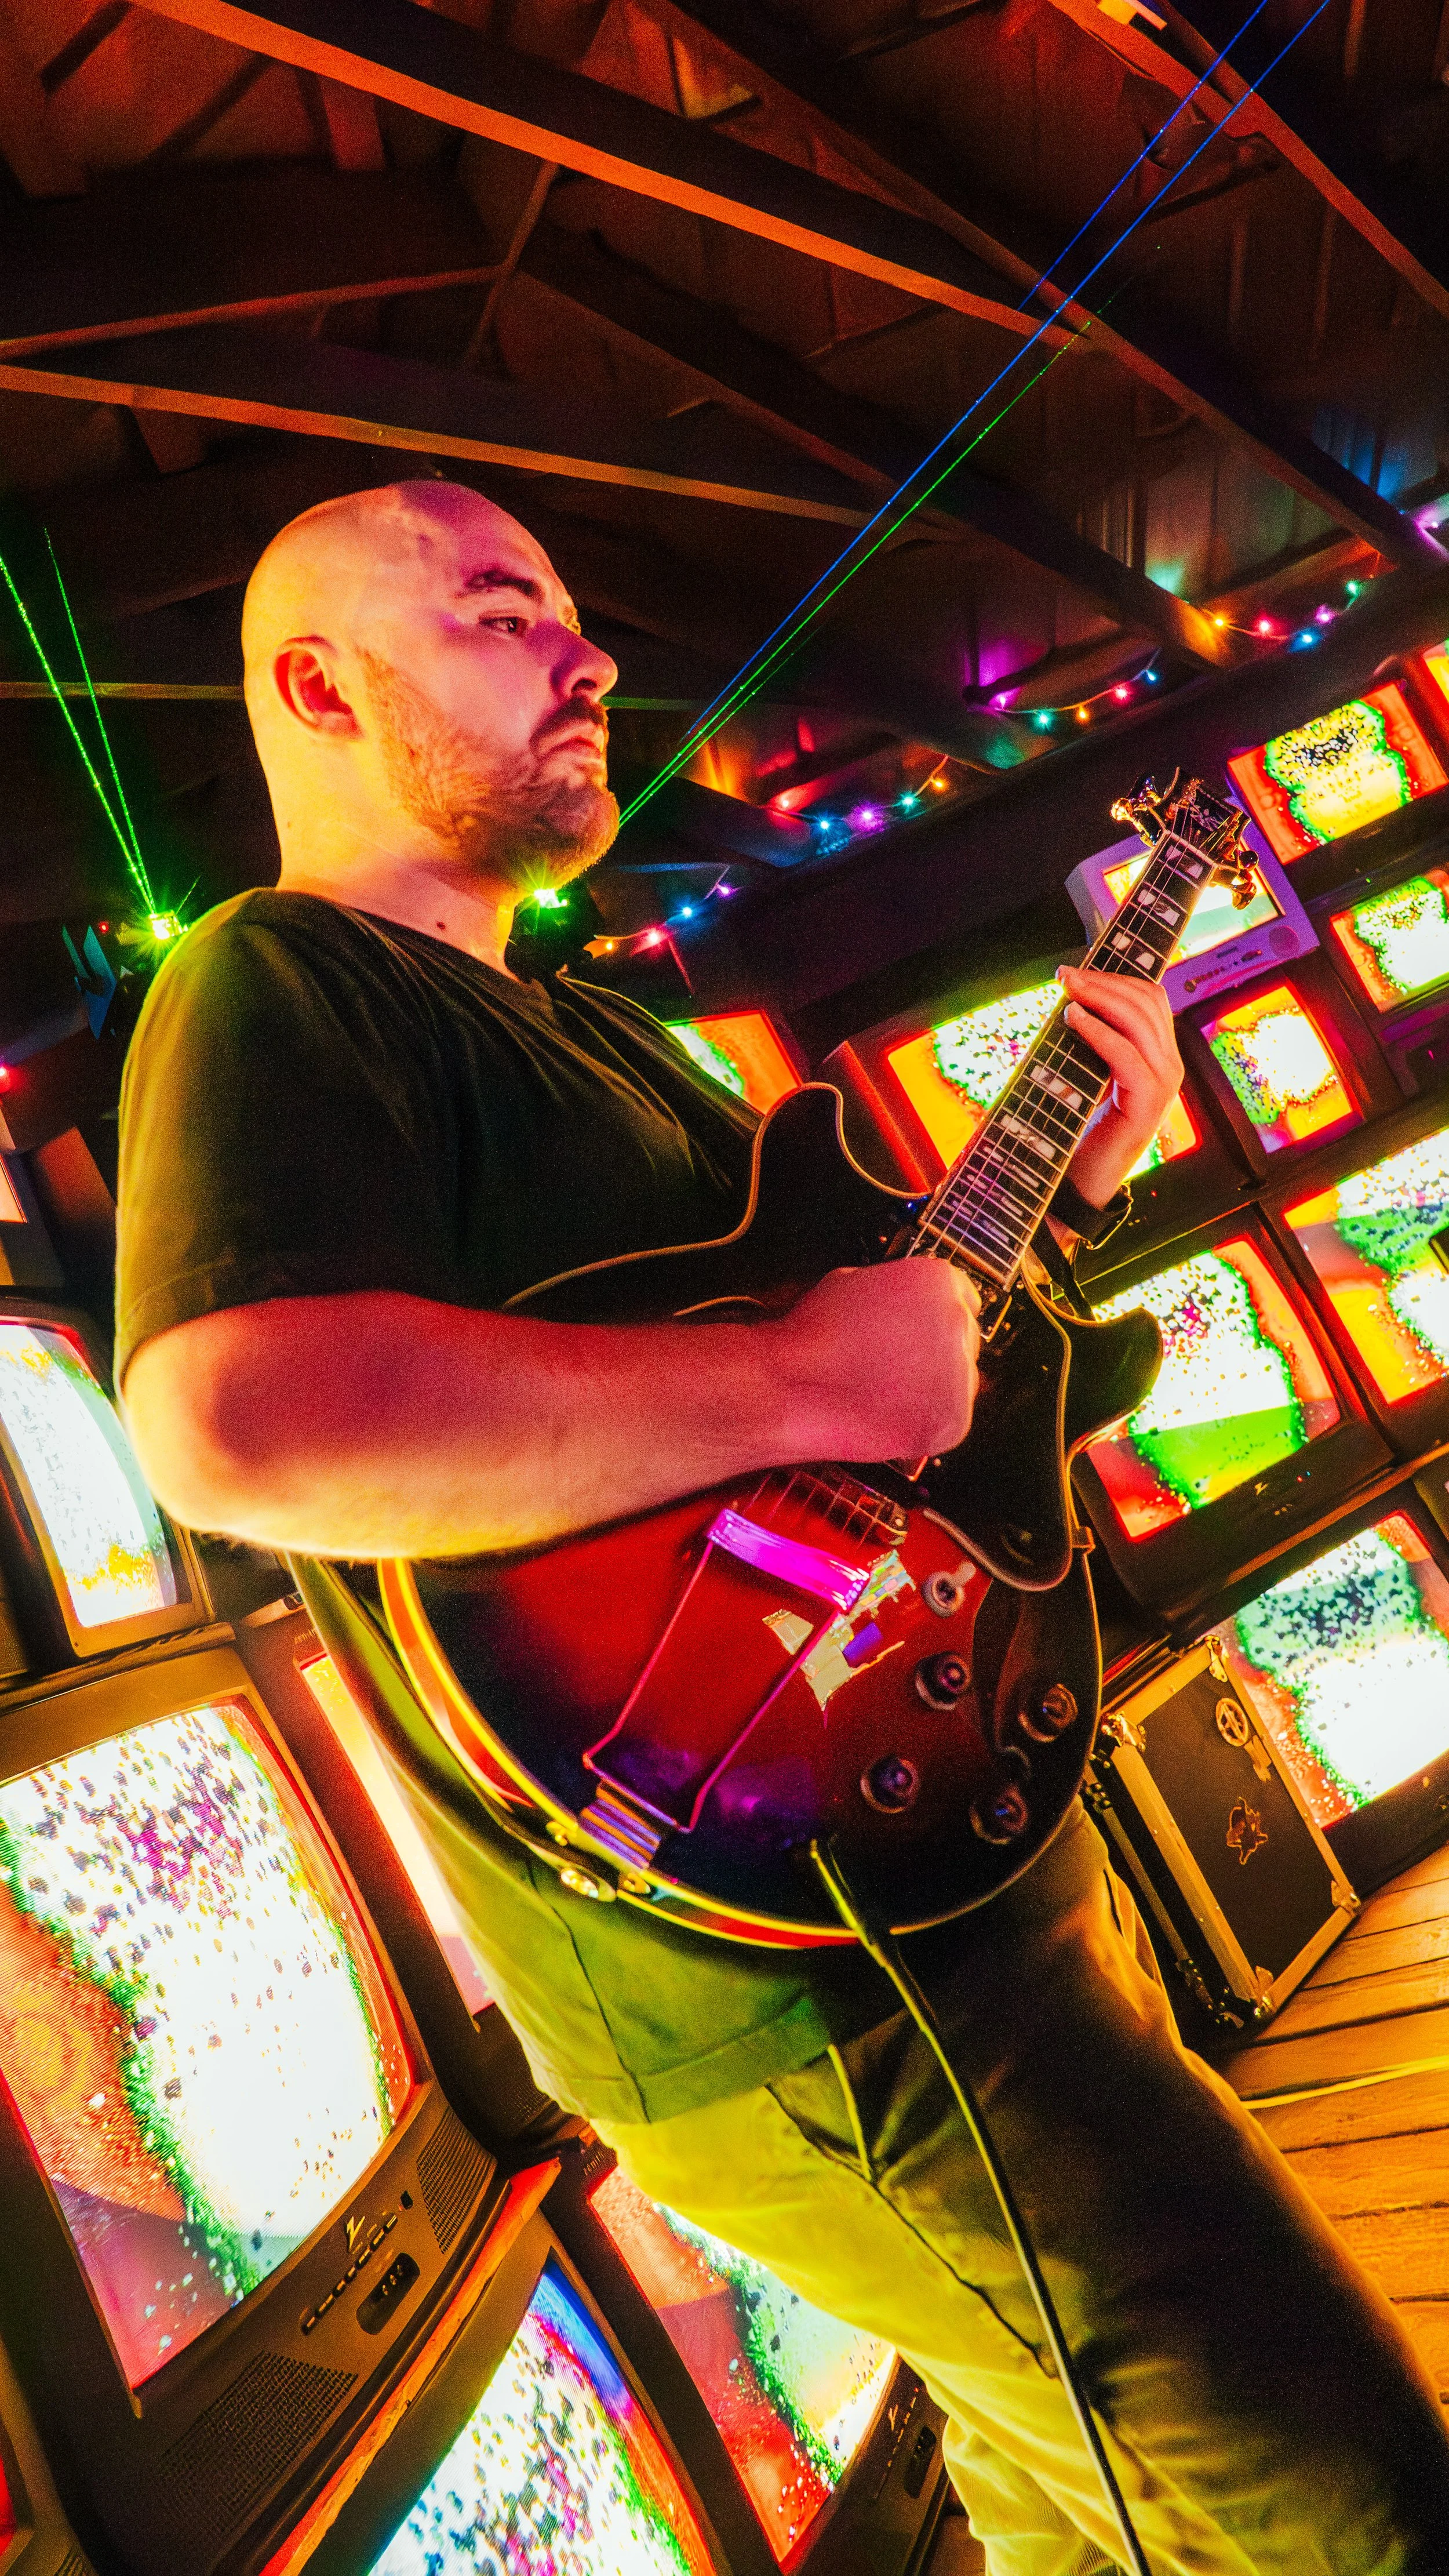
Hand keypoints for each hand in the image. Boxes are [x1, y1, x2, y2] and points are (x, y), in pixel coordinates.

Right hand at [772, 1260, 979, 1463]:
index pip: (964, 1299)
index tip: (924, 1336)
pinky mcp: (952, 1421)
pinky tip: (888, 1414)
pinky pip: (949, 1422)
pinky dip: (925, 1424)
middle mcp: (956, 1321)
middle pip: (964, 1341)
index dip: (936, 1320)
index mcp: (937, 1280)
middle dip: (936, 1354)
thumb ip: (895, 1290)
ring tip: (882, 1391)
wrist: (790, 1388)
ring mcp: (959, 1373)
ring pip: (960, 1383)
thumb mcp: (853, 1283)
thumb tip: (908, 1305)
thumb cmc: (812, 1337)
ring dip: (932, 1389)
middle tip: (895, 1367)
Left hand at [1057, 965, 1182, 1210]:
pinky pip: (1126, 1055)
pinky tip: (1073, 1020)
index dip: (1115, 978)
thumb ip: (1093, 1039)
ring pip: (1140, 1021)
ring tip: (1067, 990)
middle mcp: (1170, 1067)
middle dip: (1105, 981)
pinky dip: (1098, 1032)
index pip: (1151, 999)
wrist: (1080, 1181)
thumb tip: (1072, 996)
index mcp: (1160, 1056)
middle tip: (1065, 975)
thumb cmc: (1078, 1125)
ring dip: (1099, 998)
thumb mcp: (1088, 1071)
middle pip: (1148, 1002)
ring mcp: (1164, 1086)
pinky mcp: (1148, 1105)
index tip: (1075, 971)